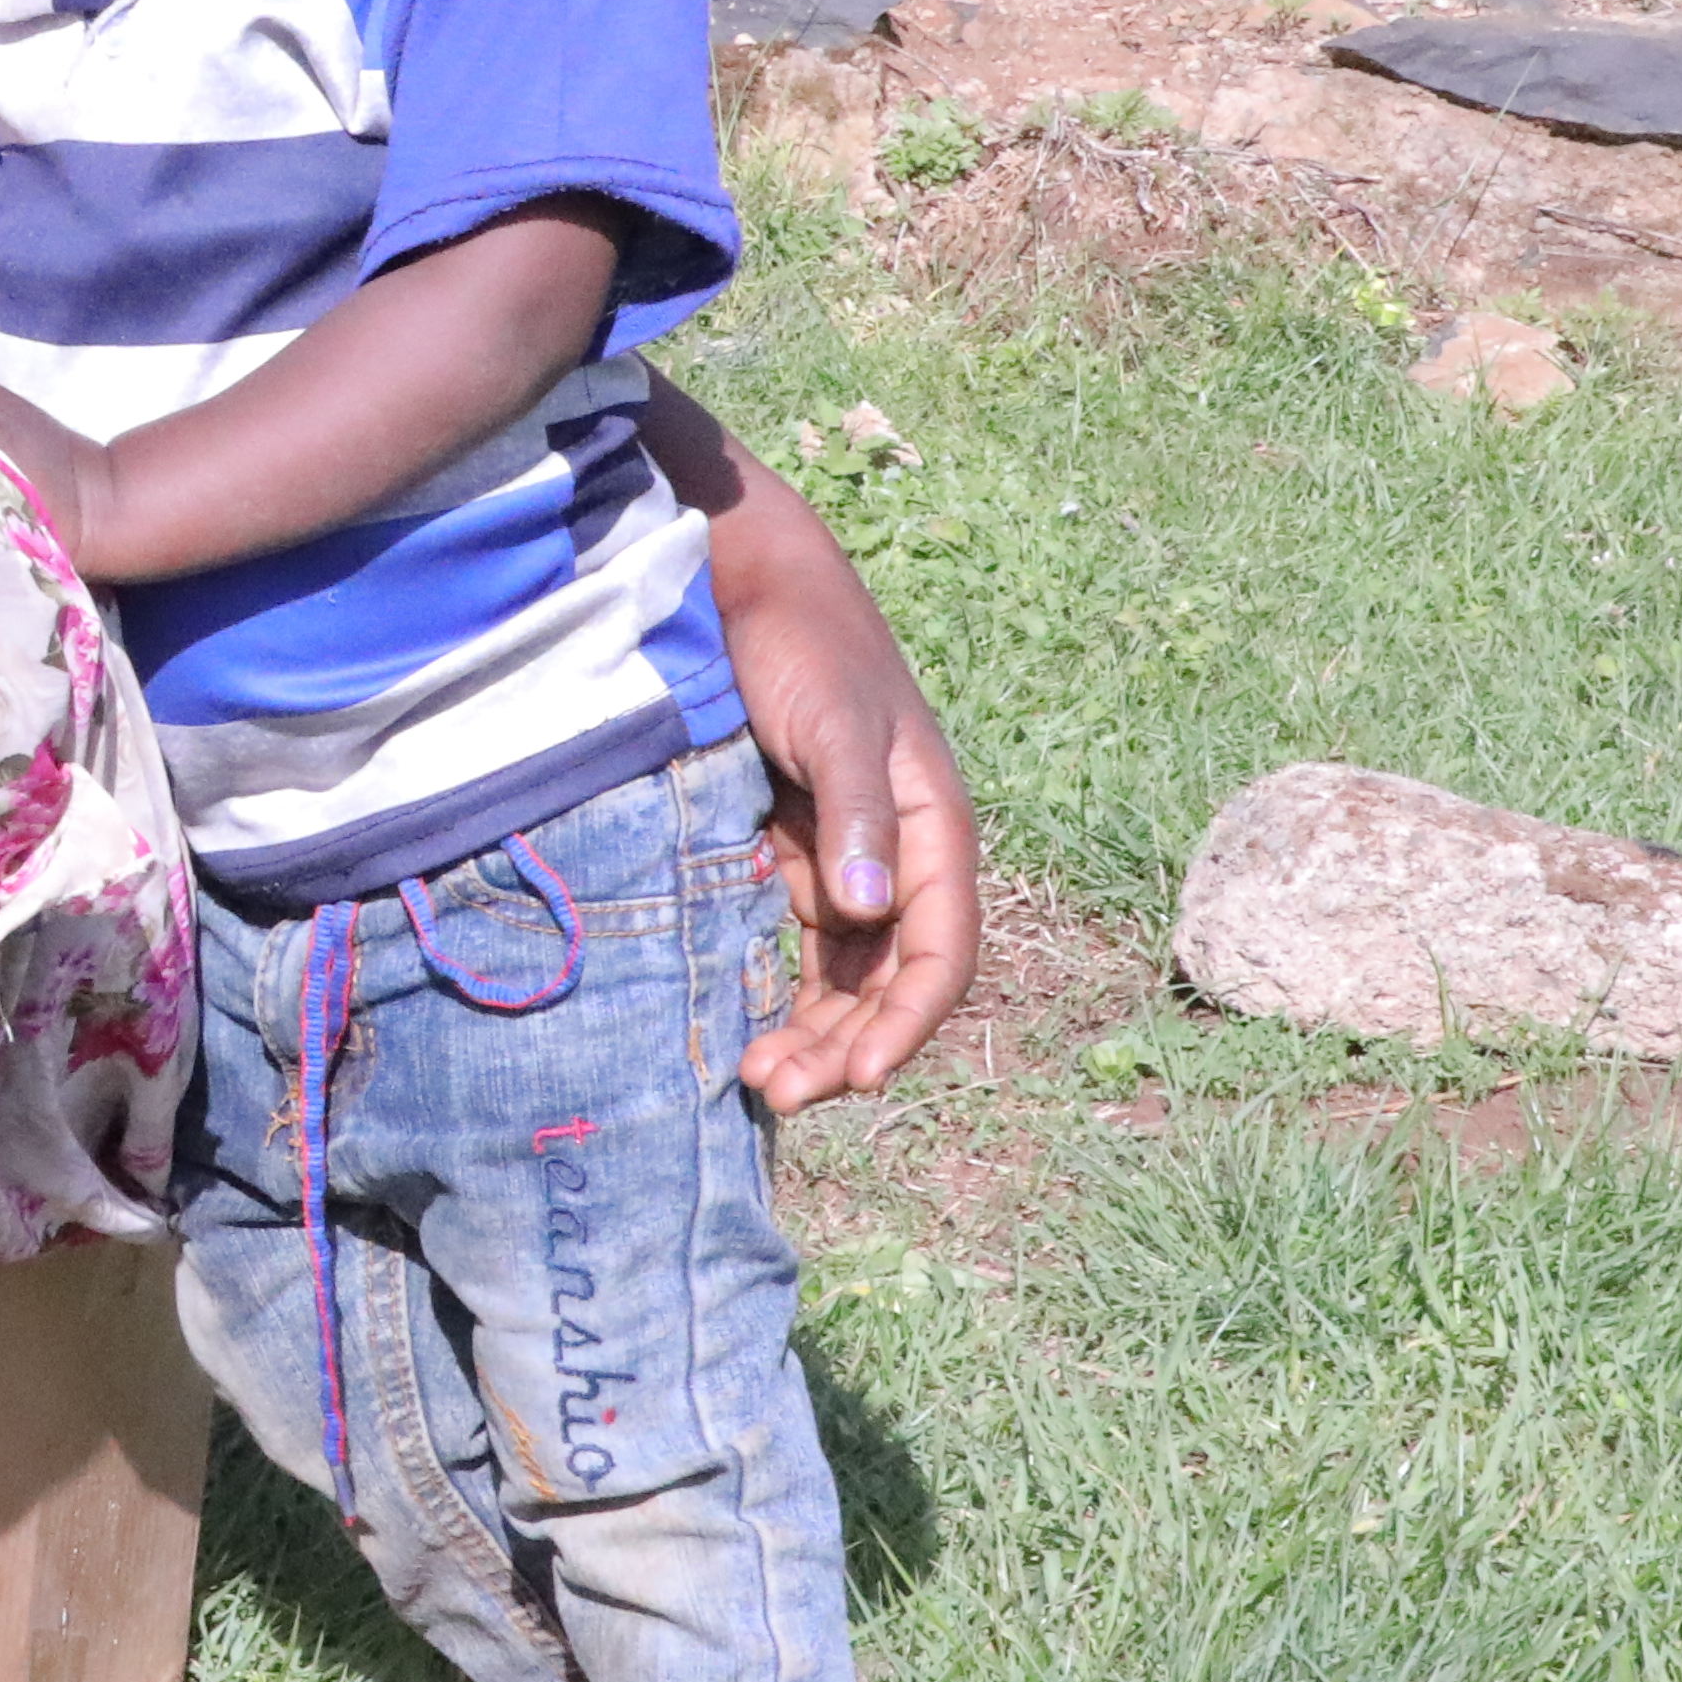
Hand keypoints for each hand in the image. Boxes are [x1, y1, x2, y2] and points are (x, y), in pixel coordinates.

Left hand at [730, 610, 974, 1114]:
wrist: (744, 588)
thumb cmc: (804, 646)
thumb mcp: (838, 726)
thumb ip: (858, 813)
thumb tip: (871, 910)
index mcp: (934, 832)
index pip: (941, 955)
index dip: (907, 1023)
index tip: (858, 1076)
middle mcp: (898, 859)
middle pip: (888, 983)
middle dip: (845, 1047)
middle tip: (777, 1092)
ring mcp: (846, 861)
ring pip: (843, 976)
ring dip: (812, 1034)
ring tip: (756, 1079)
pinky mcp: (795, 855)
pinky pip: (799, 946)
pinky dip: (780, 991)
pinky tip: (741, 1025)